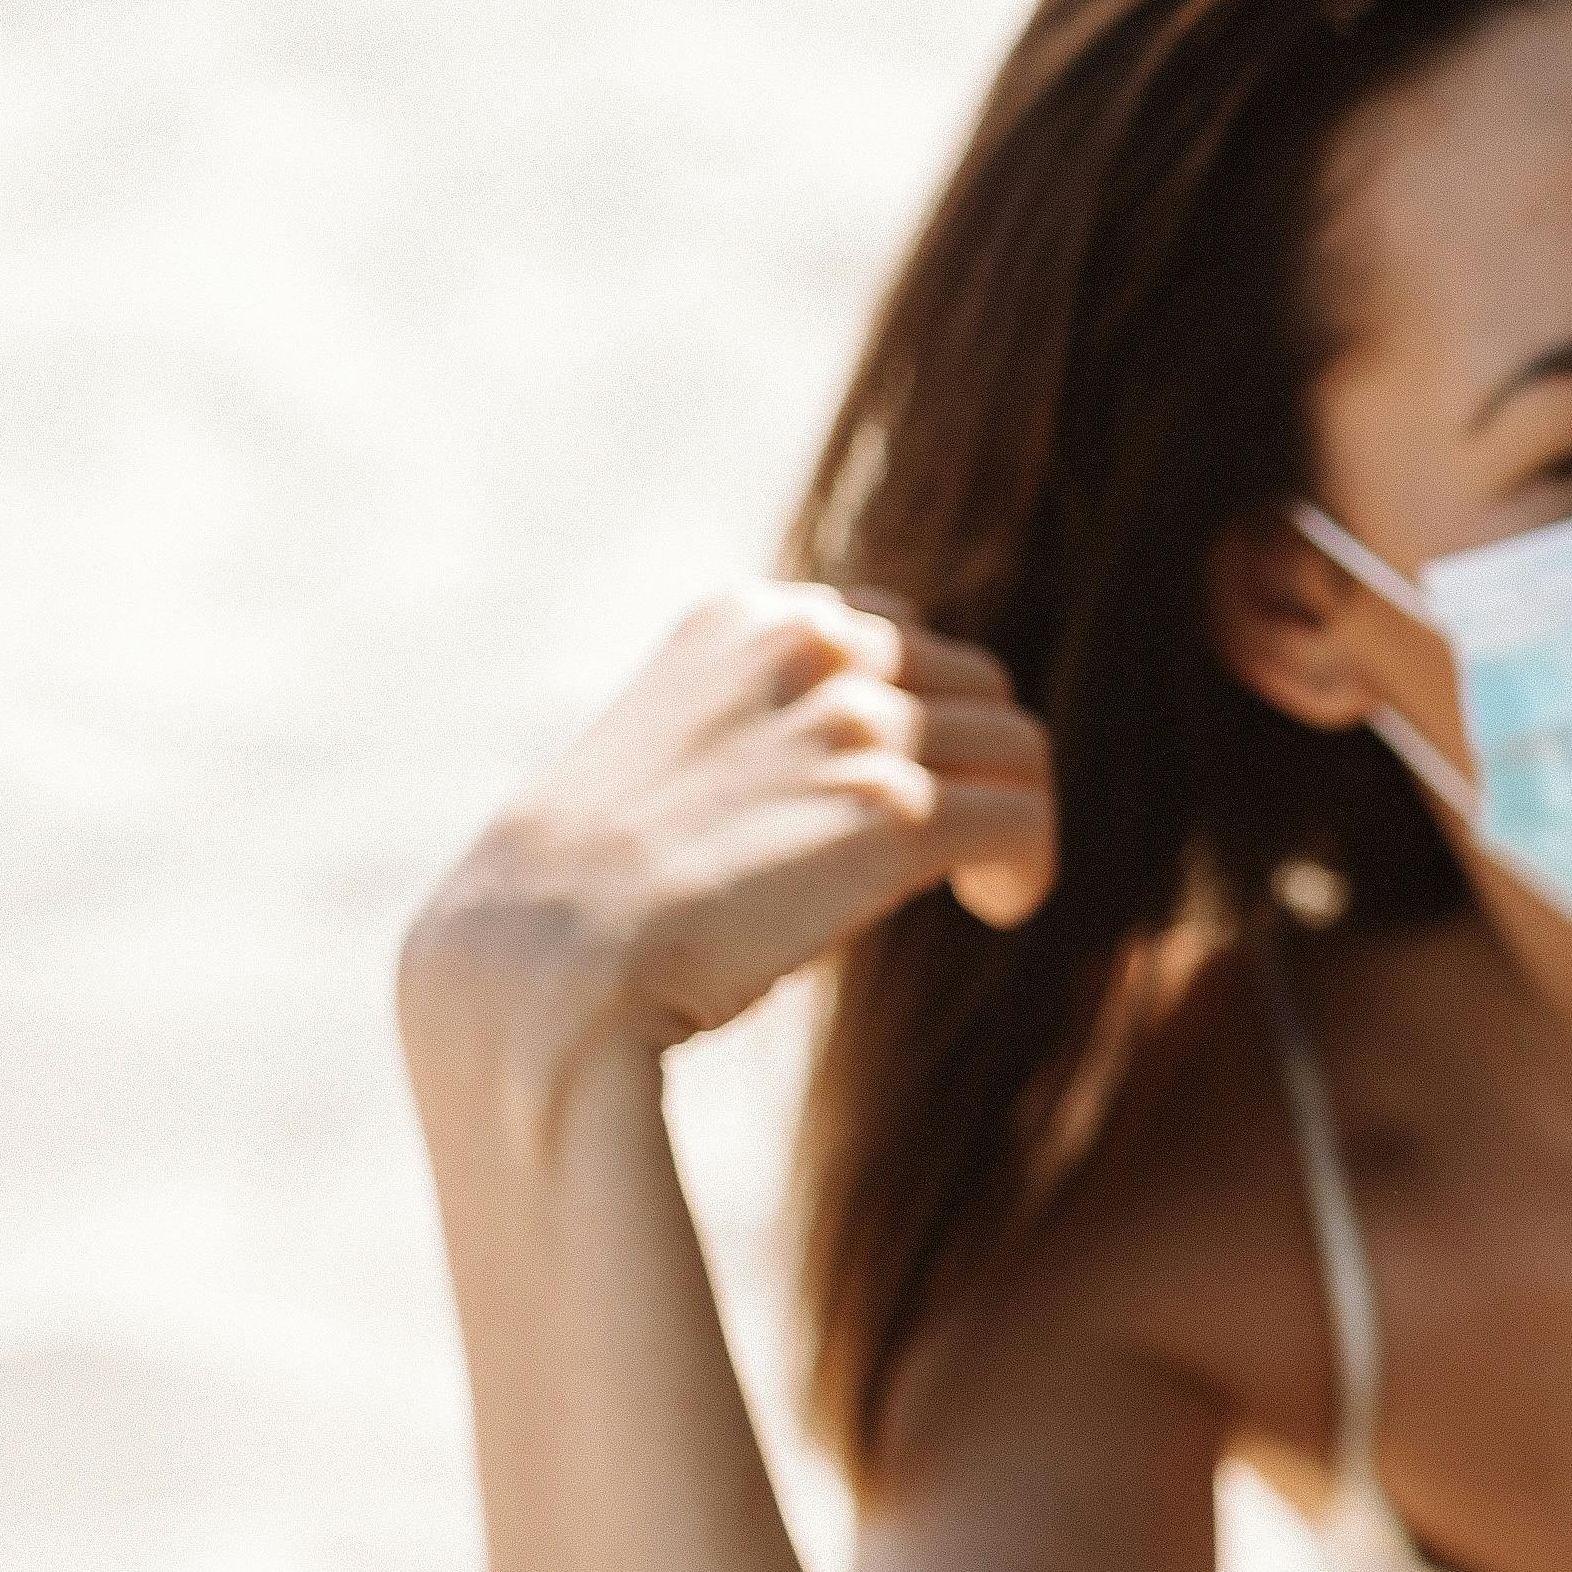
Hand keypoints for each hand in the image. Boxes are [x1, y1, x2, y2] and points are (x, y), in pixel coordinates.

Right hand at [404, 582, 1055, 1087]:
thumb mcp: (682, 754)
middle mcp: (812, 644)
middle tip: (955, 852)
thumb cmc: (596, 889)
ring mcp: (854, 721)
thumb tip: (874, 774)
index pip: (902, 634)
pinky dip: (1029, 869)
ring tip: (979, 888)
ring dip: (1014, 821)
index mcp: (751, 617)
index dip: (928, 719)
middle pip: (978, 687)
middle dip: (979, 769)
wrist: (543, 955)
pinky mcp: (892, 810)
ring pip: (1019, 749)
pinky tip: (995, 908)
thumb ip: (771, 728)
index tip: (904, 793)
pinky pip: (1027, 821)